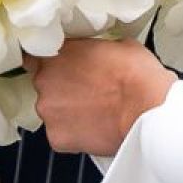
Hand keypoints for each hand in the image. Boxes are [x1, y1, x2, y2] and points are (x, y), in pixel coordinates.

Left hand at [24, 37, 174, 157]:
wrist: (147, 108)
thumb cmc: (137, 75)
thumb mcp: (118, 44)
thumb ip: (94, 48)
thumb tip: (97, 52)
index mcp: (58, 55)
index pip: (34, 56)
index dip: (49, 62)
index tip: (60, 65)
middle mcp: (45, 83)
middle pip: (45, 85)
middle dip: (63, 86)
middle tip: (89, 88)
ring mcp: (49, 112)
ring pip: (53, 110)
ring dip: (68, 109)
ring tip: (95, 110)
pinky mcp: (56, 138)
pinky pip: (60, 133)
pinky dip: (74, 131)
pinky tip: (94, 126)